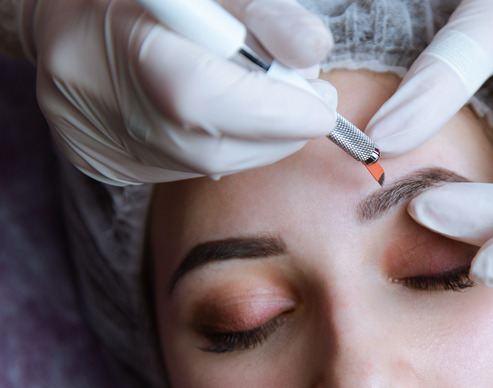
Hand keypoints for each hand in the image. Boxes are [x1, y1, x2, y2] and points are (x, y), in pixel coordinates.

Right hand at [20, 0, 335, 184]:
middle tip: (310, 106)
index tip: (323, 111)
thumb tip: (314, 54)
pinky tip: (222, 117)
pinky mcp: (100, 162)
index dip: (273, 111)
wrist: (71, 14)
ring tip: (266, 103)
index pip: (200, 95)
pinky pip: (184, 170)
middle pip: (209, 143)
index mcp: (110, 34)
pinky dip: (222, 147)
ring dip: (255, 142)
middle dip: (277, 131)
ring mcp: (91, 139)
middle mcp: (90, 98)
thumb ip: (266, 15)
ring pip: (203, 165)